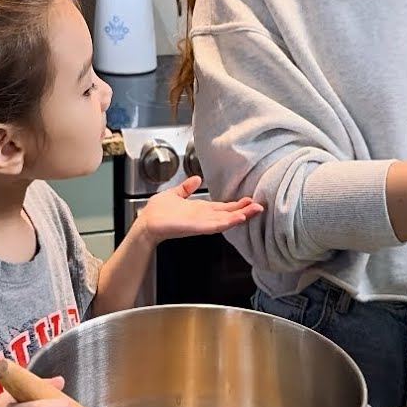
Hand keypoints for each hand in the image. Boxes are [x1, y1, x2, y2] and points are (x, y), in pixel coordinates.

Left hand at [134, 176, 263, 243]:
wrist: (146, 223)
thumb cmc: (156, 212)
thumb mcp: (174, 194)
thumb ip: (186, 188)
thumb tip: (196, 178)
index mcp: (199, 209)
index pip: (222, 207)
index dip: (236, 204)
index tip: (249, 199)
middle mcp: (203, 217)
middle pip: (228, 214)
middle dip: (244, 210)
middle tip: (260, 206)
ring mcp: (201, 223)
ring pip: (225, 220)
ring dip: (241, 216)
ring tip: (255, 211)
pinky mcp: (196, 227)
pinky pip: (215, 225)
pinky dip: (227, 222)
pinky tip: (238, 218)